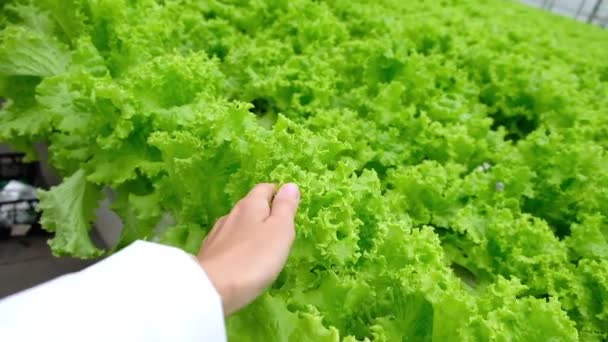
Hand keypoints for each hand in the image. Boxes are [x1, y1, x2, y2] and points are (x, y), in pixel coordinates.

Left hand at [198, 183, 299, 314]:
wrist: (212, 288)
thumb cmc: (254, 258)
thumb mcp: (279, 231)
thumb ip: (285, 208)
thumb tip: (290, 185)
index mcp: (250, 205)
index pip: (265, 189)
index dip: (277, 193)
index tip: (288, 206)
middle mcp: (231, 214)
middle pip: (250, 206)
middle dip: (264, 212)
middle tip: (279, 227)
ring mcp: (217, 234)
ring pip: (237, 224)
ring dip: (250, 230)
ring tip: (262, 244)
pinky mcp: (208, 254)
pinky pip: (227, 243)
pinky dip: (238, 246)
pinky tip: (242, 258)